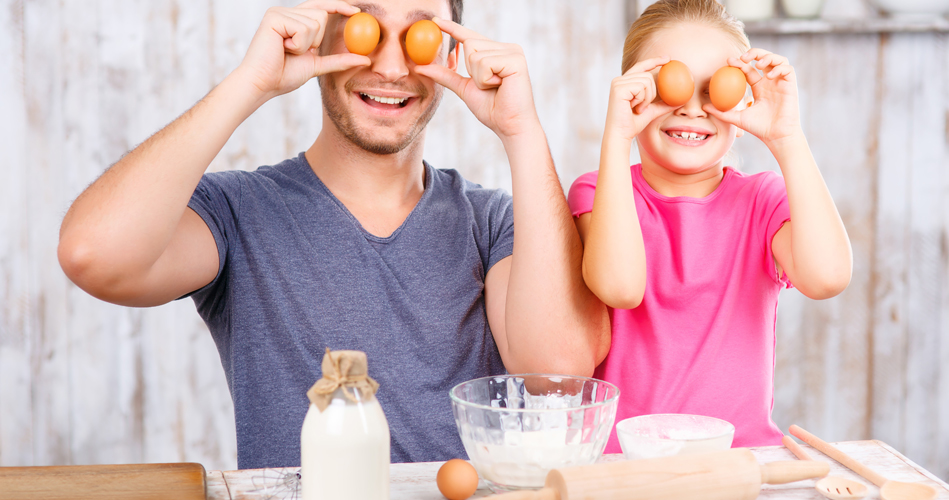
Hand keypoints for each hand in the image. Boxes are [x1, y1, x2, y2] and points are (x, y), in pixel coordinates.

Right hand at [237, 0, 370, 99]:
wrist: (263, 84)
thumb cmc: (283, 76)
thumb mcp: (316, 65)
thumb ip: (339, 61)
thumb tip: (365, 60)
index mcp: (294, 21)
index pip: (321, 7)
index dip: (339, 6)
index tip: (357, 11)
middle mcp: (286, 13)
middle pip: (322, 14)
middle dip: (316, 38)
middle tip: (296, 51)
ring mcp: (279, 12)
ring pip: (314, 21)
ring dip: (306, 44)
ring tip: (287, 51)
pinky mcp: (274, 17)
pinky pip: (303, 27)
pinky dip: (298, 44)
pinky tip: (282, 48)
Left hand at [414, 18, 540, 138]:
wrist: (510, 126)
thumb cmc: (492, 109)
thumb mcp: (464, 88)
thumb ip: (446, 75)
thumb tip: (421, 67)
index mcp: (496, 52)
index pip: (470, 36)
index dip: (452, 28)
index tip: (435, 20)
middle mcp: (506, 47)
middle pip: (469, 43)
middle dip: (471, 69)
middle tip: (489, 85)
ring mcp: (512, 52)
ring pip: (474, 55)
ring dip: (478, 77)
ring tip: (495, 87)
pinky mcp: (516, 60)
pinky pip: (484, 63)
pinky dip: (485, 80)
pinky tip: (500, 86)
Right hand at [605, 56, 675, 141]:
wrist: (621, 134)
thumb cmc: (632, 124)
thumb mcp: (651, 111)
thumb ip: (663, 104)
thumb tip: (680, 100)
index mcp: (625, 82)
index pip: (641, 66)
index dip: (654, 61)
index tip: (668, 59)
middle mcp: (619, 80)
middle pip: (647, 75)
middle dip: (651, 93)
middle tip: (643, 107)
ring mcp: (618, 83)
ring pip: (646, 81)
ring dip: (647, 98)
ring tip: (638, 108)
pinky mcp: (618, 88)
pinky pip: (640, 87)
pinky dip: (642, 99)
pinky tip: (634, 108)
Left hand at [704, 49, 801, 147]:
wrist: (776, 136)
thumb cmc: (759, 128)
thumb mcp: (737, 118)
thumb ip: (721, 112)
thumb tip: (704, 107)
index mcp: (758, 87)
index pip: (749, 69)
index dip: (740, 63)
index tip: (728, 61)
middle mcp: (770, 82)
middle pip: (763, 59)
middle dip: (754, 53)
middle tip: (743, 57)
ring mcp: (781, 82)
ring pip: (777, 60)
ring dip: (767, 57)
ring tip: (757, 64)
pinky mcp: (791, 85)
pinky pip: (787, 69)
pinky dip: (778, 67)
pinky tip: (769, 75)